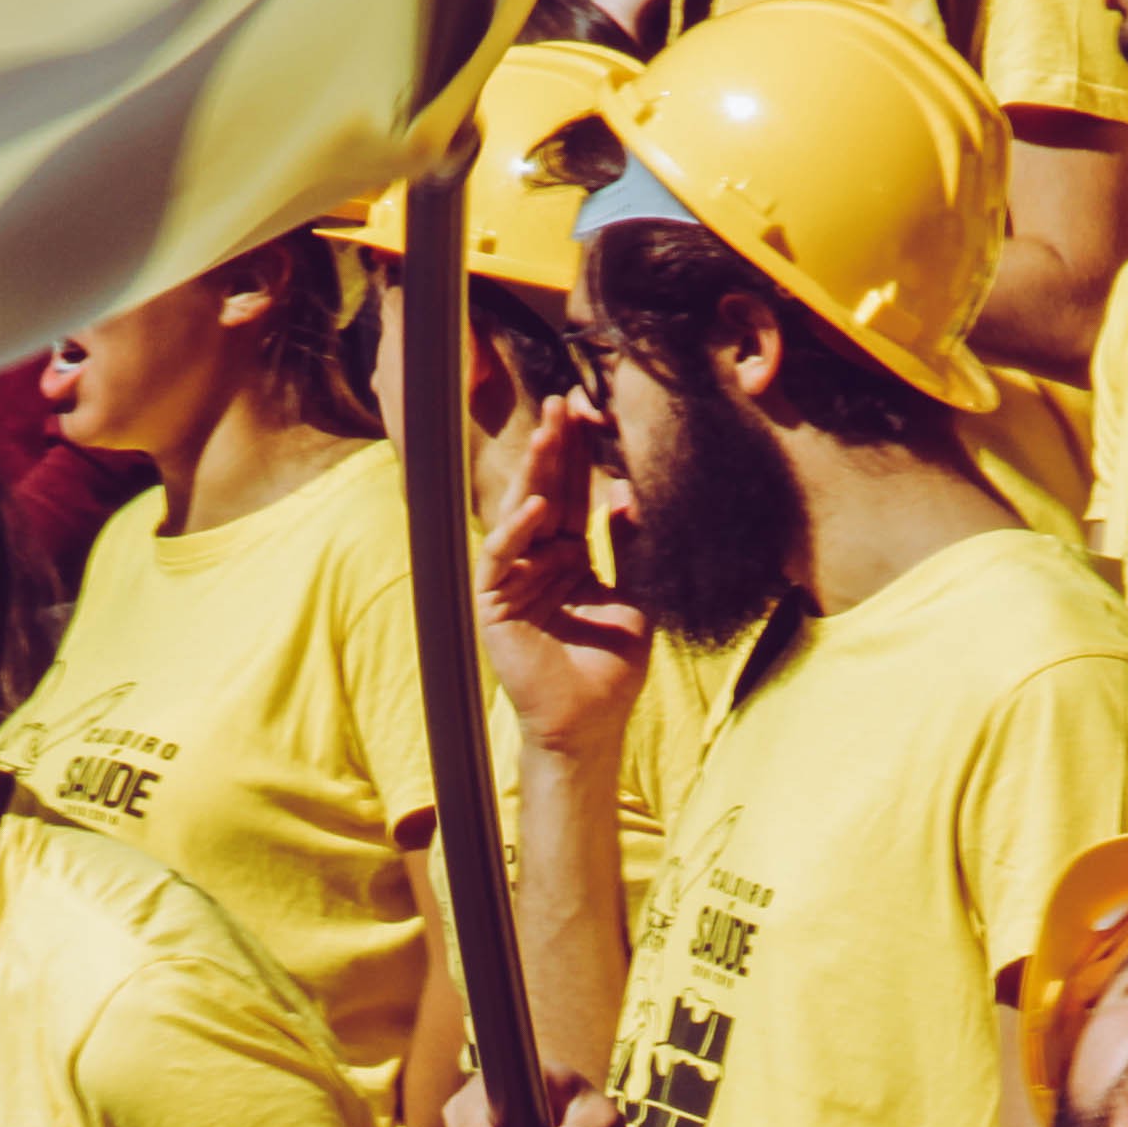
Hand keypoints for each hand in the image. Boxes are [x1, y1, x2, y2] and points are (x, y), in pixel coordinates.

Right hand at [477, 396, 649, 761]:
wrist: (590, 724)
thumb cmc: (611, 670)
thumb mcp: (635, 597)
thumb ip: (630, 548)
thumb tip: (629, 493)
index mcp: (568, 557)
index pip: (574, 494)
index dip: (580, 456)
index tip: (591, 413)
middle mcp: (537, 562)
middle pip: (546, 493)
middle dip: (553, 448)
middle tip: (563, 402)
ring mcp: (513, 581)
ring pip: (519, 515)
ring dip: (532, 473)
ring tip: (546, 433)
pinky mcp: (493, 605)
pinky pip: (499, 558)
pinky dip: (515, 530)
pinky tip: (535, 504)